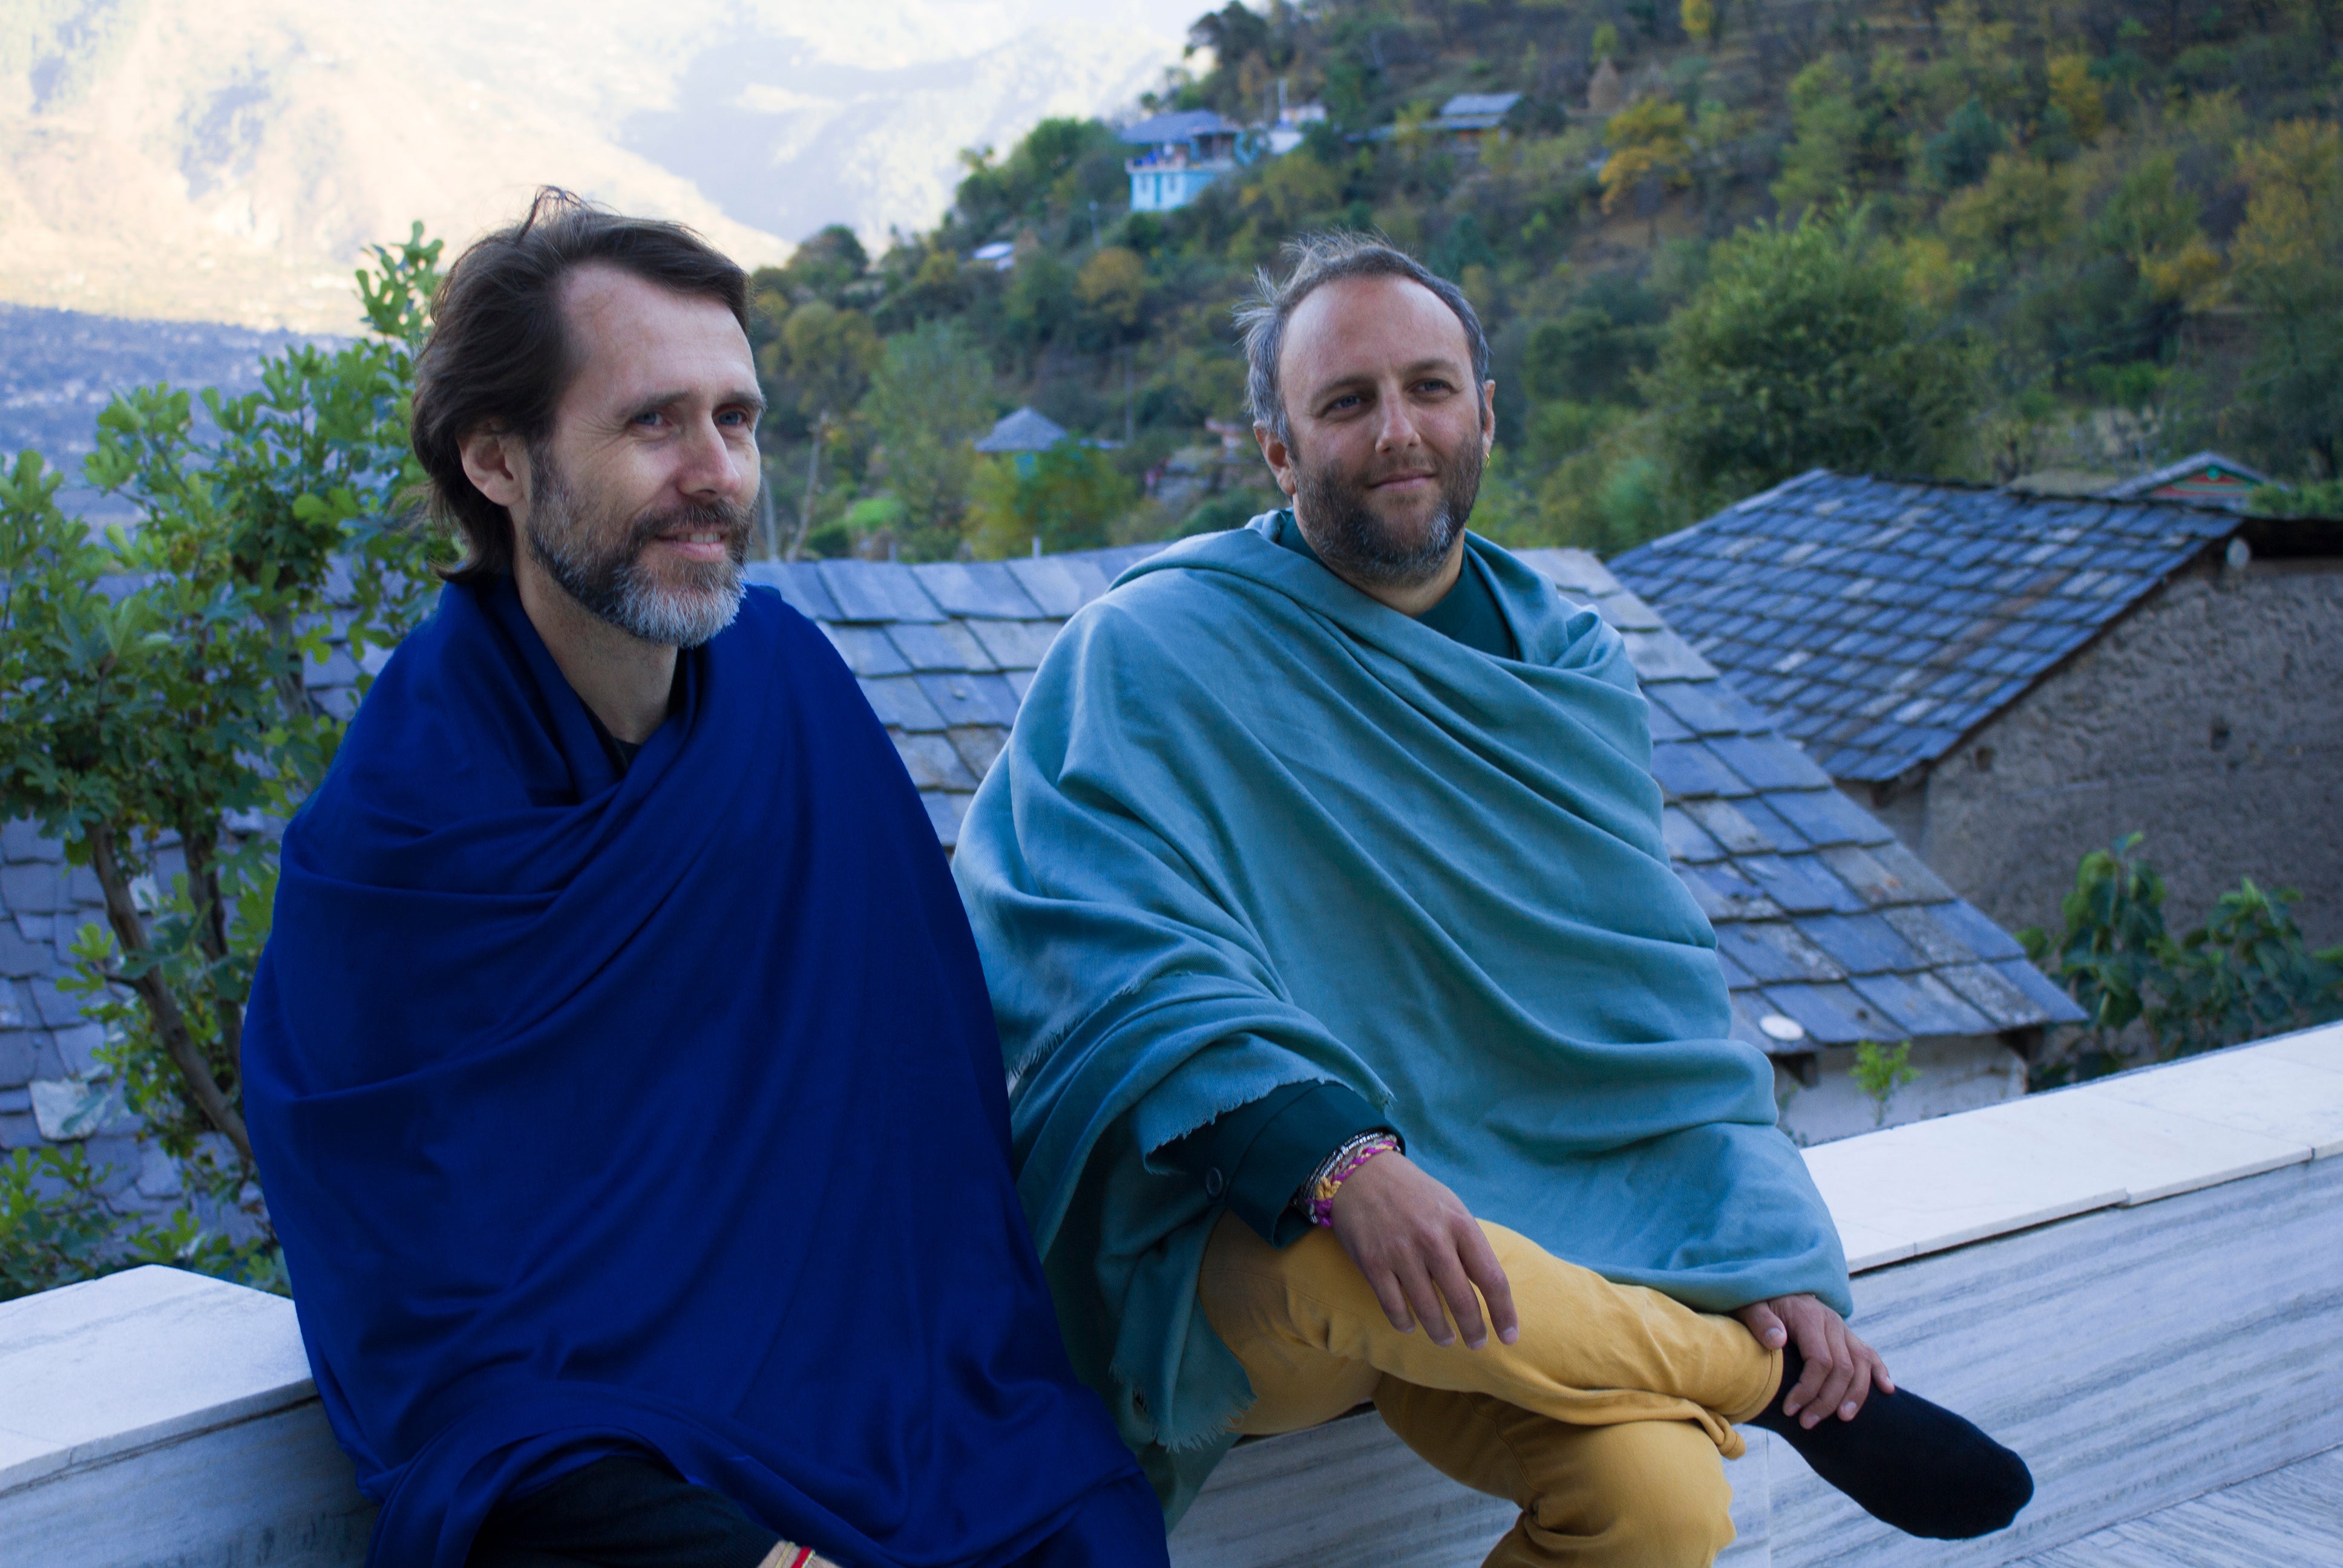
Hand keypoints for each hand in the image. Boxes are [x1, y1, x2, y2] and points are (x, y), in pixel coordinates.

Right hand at [1328, 1151, 1518, 1349]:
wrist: (1362, 1173)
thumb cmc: (1415, 1195)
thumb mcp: (1451, 1208)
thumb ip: (1468, 1244)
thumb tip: (1485, 1289)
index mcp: (1460, 1224)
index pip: (1491, 1279)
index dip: (1504, 1313)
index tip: (1509, 1337)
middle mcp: (1433, 1239)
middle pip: (1462, 1301)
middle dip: (1474, 1330)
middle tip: (1476, 1343)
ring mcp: (1400, 1252)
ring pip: (1428, 1309)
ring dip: (1440, 1332)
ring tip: (1445, 1339)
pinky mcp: (1372, 1262)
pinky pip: (1393, 1306)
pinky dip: (1404, 1322)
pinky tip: (1410, 1325)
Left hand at [1734, 1293, 1894, 1426]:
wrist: (1772, 1287)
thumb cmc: (1758, 1303)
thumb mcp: (1750, 1307)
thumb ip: (1761, 1322)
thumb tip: (1777, 1340)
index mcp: (1810, 1317)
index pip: (1821, 1361)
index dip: (1809, 1389)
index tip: (1790, 1409)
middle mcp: (1832, 1322)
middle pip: (1844, 1368)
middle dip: (1827, 1400)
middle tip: (1807, 1423)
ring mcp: (1843, 1329)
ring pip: (1862, 1365)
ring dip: (1856, 1395)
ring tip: (1843, 1419)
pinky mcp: (1847, 1335)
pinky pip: (1870, 1354)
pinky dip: (1880, 1372)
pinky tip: (1886, 1391)